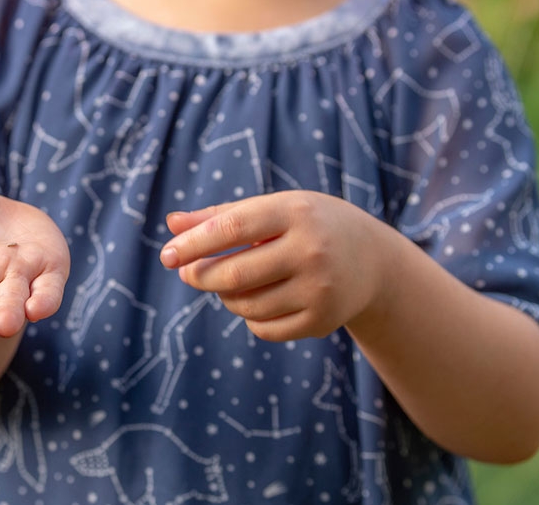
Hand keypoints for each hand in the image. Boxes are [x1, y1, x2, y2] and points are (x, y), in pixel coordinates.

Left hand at [160, 191, 388, 341]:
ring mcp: (320, 289)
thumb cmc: (307, 225)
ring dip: (226, 296)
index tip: (167, 255)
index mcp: (295, 212)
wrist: (371, 259)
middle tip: (187, 272)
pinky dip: (250, 318)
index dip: (194, 243)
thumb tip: (171, 224)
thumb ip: (221, 216)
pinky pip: (263, 328)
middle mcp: (311, 250)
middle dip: (201, 275)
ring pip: (246, 305)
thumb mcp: (272, 209)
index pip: (233, 227)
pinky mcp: (322, 320)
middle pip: (234, 274)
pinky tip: (258, 301)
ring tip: (230, 282)